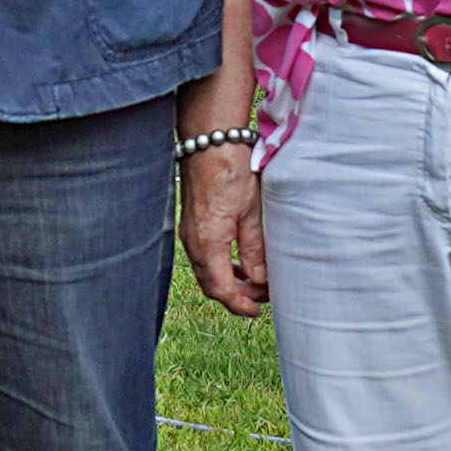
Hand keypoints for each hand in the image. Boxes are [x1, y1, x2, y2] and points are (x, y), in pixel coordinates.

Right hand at [175, 141, 268, 314]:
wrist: (211, 140)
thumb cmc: (232, 169)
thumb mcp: (253, 211)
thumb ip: (255, 249)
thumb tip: (259, 279)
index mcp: (209, 242)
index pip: (221, 289)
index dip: (239, 304)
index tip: (257, 310)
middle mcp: (193, 242)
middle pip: (211, 285)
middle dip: (236, 296)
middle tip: (262, 296)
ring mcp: (188, 233)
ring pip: (206, 272)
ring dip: (228, 281)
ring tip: (254, 280)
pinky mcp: (190, 225)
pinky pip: (203, 257)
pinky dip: (220, 266)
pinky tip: (238, 261)